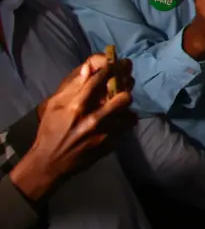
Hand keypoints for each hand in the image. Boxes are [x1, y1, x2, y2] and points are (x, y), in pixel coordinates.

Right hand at [10, 55, 135, 202]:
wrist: (49, 163)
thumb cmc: (50, 131)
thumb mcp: (54, 107)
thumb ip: (73, 87)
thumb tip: (89, 67)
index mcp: (77, 107)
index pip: (100, 81)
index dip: (111, 69)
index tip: (117, 64)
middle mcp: (94, 119)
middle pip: (124, 97)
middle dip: (125, 91)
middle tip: (123, 88)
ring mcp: (104, 134)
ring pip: (130, 115)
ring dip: (126, 110)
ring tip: (120, 108)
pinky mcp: (110, 146)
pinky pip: (126, 130)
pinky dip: (123, 125)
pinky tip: (117, 123)